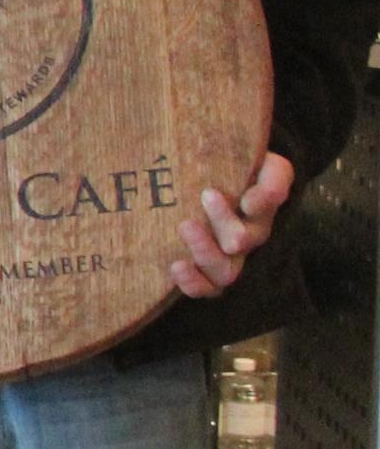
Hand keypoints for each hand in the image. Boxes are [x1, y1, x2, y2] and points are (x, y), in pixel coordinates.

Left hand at [171, 150, 293, 300]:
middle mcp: (246, 236)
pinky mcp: (202, 271)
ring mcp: (225, 257)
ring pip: (226, 270)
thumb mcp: (254, 160)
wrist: (195, 177)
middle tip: (207, 195)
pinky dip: (193, 282)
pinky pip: (205, 287)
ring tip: (185, 227)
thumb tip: (253, 205)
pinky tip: (177, 266)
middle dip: (227, 222)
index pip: (269, 199)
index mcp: (260, 205)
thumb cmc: (224, 167)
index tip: (245, 194)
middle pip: (244, 240)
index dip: (263, 198)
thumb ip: (270, 177)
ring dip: (206, 251)